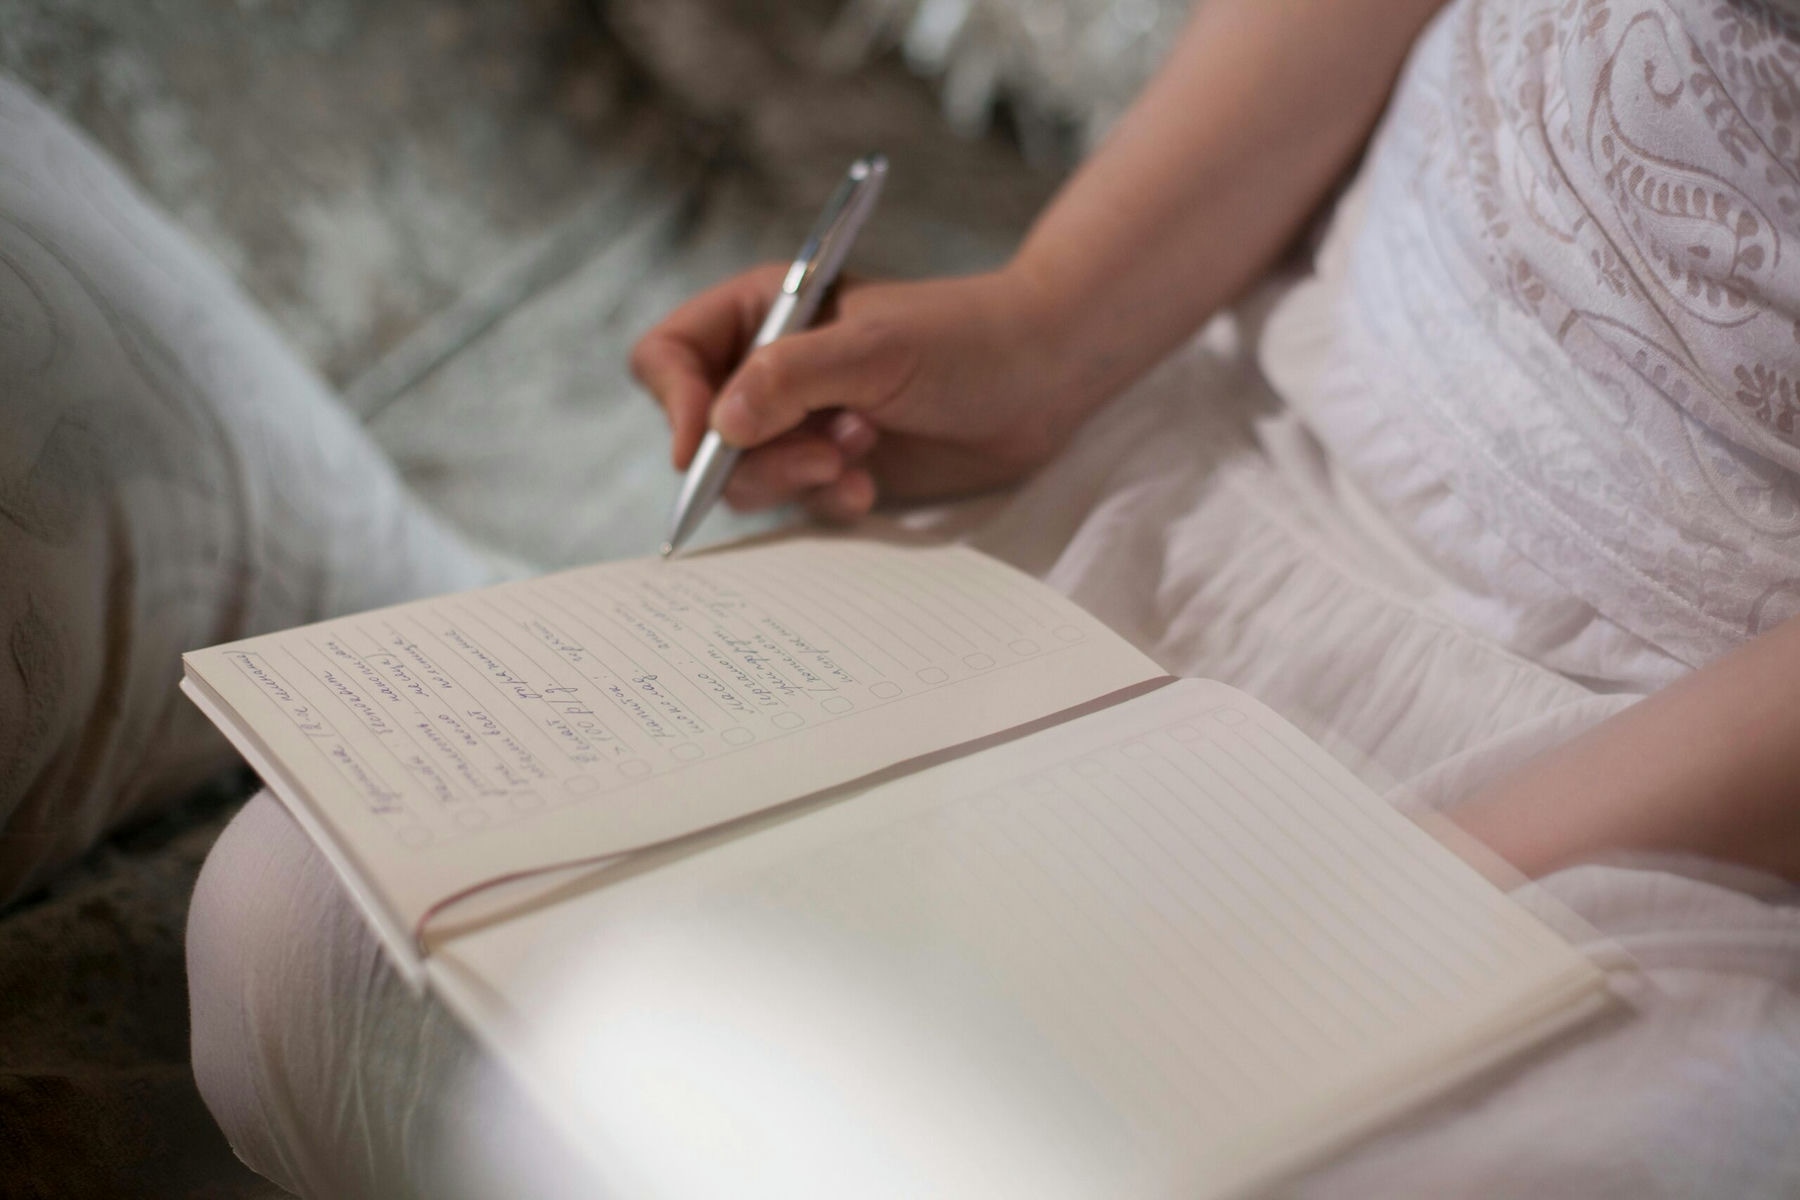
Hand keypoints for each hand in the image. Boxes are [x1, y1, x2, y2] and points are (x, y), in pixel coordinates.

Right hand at [629, 266, 1085, 520]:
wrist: (1041, 379)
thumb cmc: (962, 339)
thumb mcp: (874, 349)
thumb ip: (791, 379)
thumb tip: (718, 427)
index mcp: (762, 311)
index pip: (669, 356)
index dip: (675, 401)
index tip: (705, 444)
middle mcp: (768, 368)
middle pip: (700, 433)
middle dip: (752, 456)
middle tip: (821, 455)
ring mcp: (798, 423)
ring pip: (744, 478)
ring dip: (796, 477)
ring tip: (859, 455)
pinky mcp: (833, 468)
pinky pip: (796, 504)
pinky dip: (828, 499)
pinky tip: (873, 484)